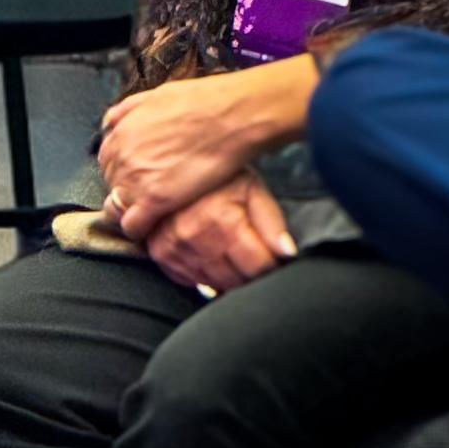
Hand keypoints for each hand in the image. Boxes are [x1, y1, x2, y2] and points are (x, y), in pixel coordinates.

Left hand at [99, 63, 310, 239]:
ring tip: (153, 212)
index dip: (125, 171)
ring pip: (119, 207)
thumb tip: (112, 122)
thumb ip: (128, 111)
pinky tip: (153, 227)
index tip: (140, 175)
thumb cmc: (198, 103)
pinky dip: (139, 230)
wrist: (227, 116)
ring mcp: (135, 180)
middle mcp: (121, 158)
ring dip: (133, 210)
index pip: (108, 163)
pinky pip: (133, 226)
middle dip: (129, 189)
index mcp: (120, 134)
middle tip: (151, 192)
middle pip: (113, 184)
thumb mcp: (153, 97)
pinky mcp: (154, 200)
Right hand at [140, 170, 295, 295]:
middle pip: (236, 280)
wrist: (173, 164)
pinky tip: (209, 254)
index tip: (271, 256)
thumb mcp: (253, 189)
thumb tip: (288, 253)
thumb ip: (273, 223)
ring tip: (230, 249)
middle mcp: (194, 237)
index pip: (259, 268)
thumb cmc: (216, 176)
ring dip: (227, 275)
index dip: (271, 264)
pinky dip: (203, 274)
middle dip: (249, 271)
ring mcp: (174, 247)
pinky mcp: (161, 253)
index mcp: (222, 221)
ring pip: (214, 284)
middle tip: (251, 250)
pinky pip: (190, 280)